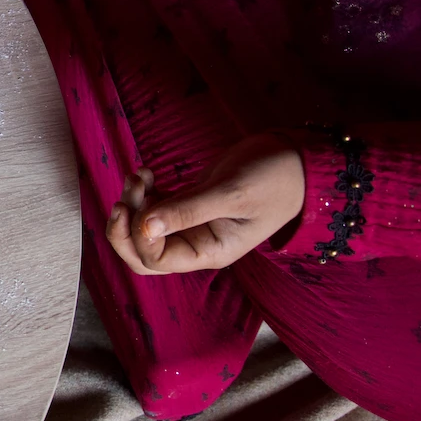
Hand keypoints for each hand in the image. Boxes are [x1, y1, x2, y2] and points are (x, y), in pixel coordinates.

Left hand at [106, 134, 304, 275]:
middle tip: (127, 194)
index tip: (144, 204)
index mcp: (209, 252)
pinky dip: (142, 192)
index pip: (155, 260)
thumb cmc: (274, 179)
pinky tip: (147, 172)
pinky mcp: (186, 205)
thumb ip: (189, 210)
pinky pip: (151, 208)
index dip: (139, 237)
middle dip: (125, 227)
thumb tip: (145, 226)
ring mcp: (189, 225)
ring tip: (141, 175)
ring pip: (143, 228)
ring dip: (132, 203)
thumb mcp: (231, 193)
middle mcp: (195, 244)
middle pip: (141, 254)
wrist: (295, 159)